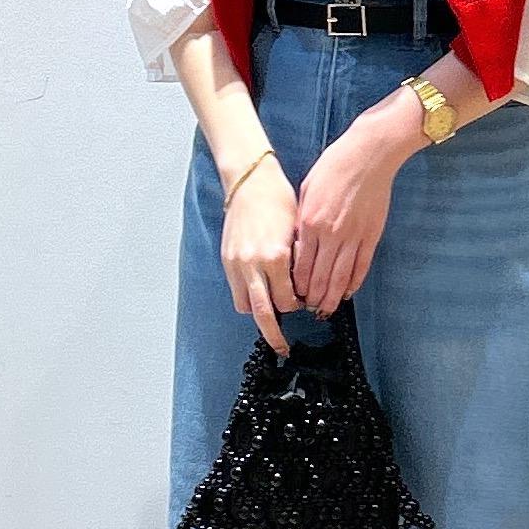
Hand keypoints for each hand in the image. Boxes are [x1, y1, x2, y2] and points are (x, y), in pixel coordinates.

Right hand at [221, 155, 301, 355]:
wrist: (249, 180)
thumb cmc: (278, 200)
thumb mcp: (296, 232)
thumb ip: (297, 263)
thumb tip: (302, 286)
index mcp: (275, 257)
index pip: (288, 300)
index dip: (296, 306)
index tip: (302, 305)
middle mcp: (254, 264)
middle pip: (264, 314)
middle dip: (274, 335)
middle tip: (283, 348)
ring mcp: (237, 264)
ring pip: (247, 306)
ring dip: (259, 314)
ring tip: (270, 314)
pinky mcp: (227, 260)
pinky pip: (237, 292)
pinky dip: (248, 298)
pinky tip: (258, 294)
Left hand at [292, 91, 427, 316]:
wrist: (368, 153)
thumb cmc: (335, 166)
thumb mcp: (307, 190)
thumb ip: (302, 221)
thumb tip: (298, 246)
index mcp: (310, 223)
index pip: (301, 266)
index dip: (297, 286)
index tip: (295, 295)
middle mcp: (331, 234)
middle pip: (320, 278)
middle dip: (313, 298)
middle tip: (309, 309)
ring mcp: (353, 237)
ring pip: (340, 279)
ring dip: (332, 298)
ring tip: (326, 310)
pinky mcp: (371, 236)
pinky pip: (361, 267)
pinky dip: (353, 283)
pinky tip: (347, 293)